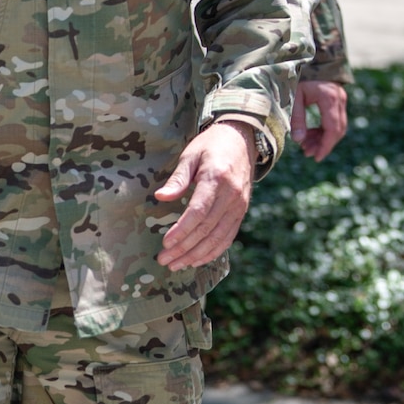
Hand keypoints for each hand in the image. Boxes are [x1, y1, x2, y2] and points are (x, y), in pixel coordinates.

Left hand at [154, 120, 257, 270]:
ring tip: (177, 265)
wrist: (242, 139)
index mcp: (217, 178)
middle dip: (184, 248)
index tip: (165, 243)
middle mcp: (231, 195)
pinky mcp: (241, 211)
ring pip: (218, 238)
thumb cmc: (212, 145)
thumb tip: (160, 197)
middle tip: (164, 260)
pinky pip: (228, 236)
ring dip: (197, 254)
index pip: (198, 212)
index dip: (182, 230)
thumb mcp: (192, 154)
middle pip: (207, 229)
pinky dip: (213, 252)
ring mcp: (239, 205)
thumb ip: (178, 178)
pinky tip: (197, 260)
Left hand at [292, 80, 349, 161]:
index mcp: (329, 98)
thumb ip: (297, 119)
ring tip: (306, 146)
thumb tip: (300, 141)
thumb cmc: (298, 76)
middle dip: (324, 144)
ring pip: (337, 126)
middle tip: (307, 153)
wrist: (307, 58)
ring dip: (323, 138)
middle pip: (338, 129)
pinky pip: (335, 119)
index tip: (316, 158)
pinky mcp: (337, 99)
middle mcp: (339, 98)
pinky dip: (324, 129)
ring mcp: (340, 98)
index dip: (325, 146)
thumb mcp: (294, 97)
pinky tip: (310, 134)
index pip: (332, 129)